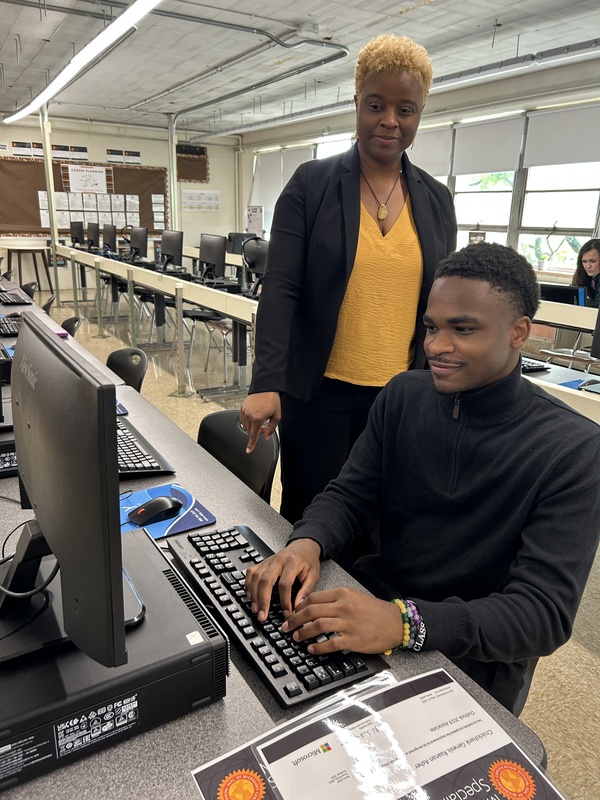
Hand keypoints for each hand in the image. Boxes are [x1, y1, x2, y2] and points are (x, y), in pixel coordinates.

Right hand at [240, 392, 280, 453]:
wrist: (267, 387)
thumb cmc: (273, 400)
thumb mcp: (277, 416)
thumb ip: (272, 428)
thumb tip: (267, 437)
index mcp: (258, 418)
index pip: (253, 435)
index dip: (251, 444)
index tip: (248, 450)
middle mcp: (249, 415)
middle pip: (250, 431)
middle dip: (256, 432)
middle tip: (264, 427)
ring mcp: (244, 411)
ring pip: (245, 426)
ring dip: (252, 427)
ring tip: (260, 420)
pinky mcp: (242, 407)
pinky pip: (242, 418)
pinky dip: (248, 421)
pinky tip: (255, 416)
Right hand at [245, 538, 320, 622]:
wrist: (303, 546)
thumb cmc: (309, 561)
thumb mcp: (313, 575)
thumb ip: (306, 591)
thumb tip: (297, 607)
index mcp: (293, 563)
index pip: (285, 584)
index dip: (285, 601)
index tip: (287, 613)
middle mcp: (278, 560)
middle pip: (266, 580)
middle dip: (263, 600)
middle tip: (263, 615)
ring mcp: (268, 561)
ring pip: (256, 577)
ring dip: (254, 595)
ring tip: (256, 609)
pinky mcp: (262, 562)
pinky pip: (251, 572)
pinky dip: (248, 584)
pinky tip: (250, 596)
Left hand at [281, 588, 403, 655]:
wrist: (396, 622)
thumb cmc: (375, 610)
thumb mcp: (354, 596)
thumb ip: (335, 600)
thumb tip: (314, 606)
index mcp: (343, 594)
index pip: (313, 598)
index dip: (298, 606)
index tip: (291, 613)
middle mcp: (343, 606)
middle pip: (311, 611)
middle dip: (295, 620)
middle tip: (286, 626)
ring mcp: (348, 623)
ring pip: (318, 626)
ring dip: (303, 633)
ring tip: (296, 637)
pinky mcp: (353, 639)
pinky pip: (330, 643)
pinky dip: (318, 647)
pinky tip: (312, 649)